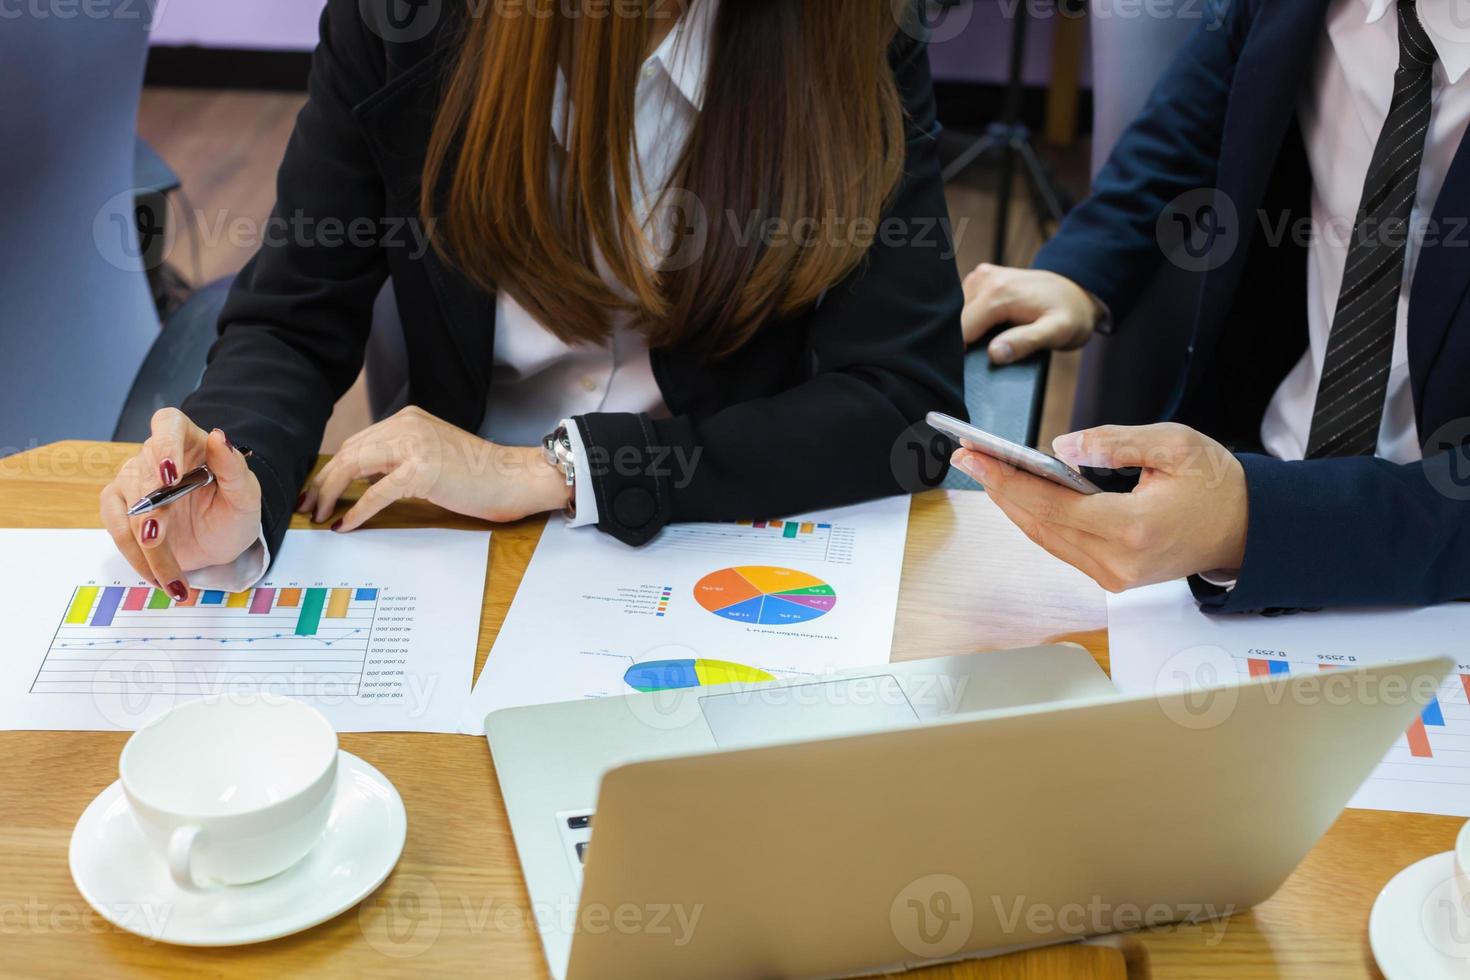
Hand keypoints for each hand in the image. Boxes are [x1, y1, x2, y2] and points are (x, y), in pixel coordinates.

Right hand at [100, 408, 262, 595]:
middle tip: (156, 538)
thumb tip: (219, 437)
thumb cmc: (234, 512)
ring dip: (142, 544)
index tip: (169, 475)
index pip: (168, 425)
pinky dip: (136, 558)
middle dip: (149, 509)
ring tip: (166, 576)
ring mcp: (134, 481)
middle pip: (142, 472)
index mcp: (190, 440)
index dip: (164, 445)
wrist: (221, 543)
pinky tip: (157, 577)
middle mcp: (156, 455)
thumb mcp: (246, 496)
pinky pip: (117, 530)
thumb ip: (234, 468)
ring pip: (127, 508)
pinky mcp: (121, 508)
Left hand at [300, 406, 571, 529]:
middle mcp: (407, 425)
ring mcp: (414, 445)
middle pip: (349, 452)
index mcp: (408, 419)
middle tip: (306, 507)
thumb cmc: (479, 476)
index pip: (357, 442)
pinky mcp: (421, 470)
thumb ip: (397, 460)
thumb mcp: (431, 457)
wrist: (514, 478)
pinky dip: (356, 510)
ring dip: (330, 494)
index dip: (331, 468)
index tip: (316, 492)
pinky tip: (345, 524)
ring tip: (319, 516)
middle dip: (322, 482)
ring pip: (354, 466)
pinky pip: (376, 493)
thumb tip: (360, 481)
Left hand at [951, 423, 1248, 592]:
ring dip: (1013, 504)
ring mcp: (1114, 577)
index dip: (1006, 479)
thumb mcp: (1173, 444)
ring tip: (985, 469)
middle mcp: (1118, 562)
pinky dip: (1037, 518)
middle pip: (1040, 524)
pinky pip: (1062, 546)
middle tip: (967, 455)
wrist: (1250, 529)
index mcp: (1133, 529)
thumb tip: (1060, 448)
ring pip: (1046, 539)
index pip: (1051, 504)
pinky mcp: (1113, 578)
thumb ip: (1113, 443)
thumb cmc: (1218, 485)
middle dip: (999, 488)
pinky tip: (1018, 493)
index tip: (973, 456)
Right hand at [961, 264, 1101, 361]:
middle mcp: (985, 279)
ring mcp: (981, 275)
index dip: (962, 353)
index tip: (973, 366)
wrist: (1077, 290)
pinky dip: (971, 318)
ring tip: (993, 338)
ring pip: (957, 313)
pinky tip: (990, 326)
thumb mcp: (1058, 332)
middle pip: (955, 321)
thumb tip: (995, 353)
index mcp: (998, 293)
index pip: (961, 330)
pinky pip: (963, 304)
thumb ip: (1026, 342)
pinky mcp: (981, 277)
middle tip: (991, 352)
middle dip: (965, 340)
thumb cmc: (1070, 314)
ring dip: (968, 329)